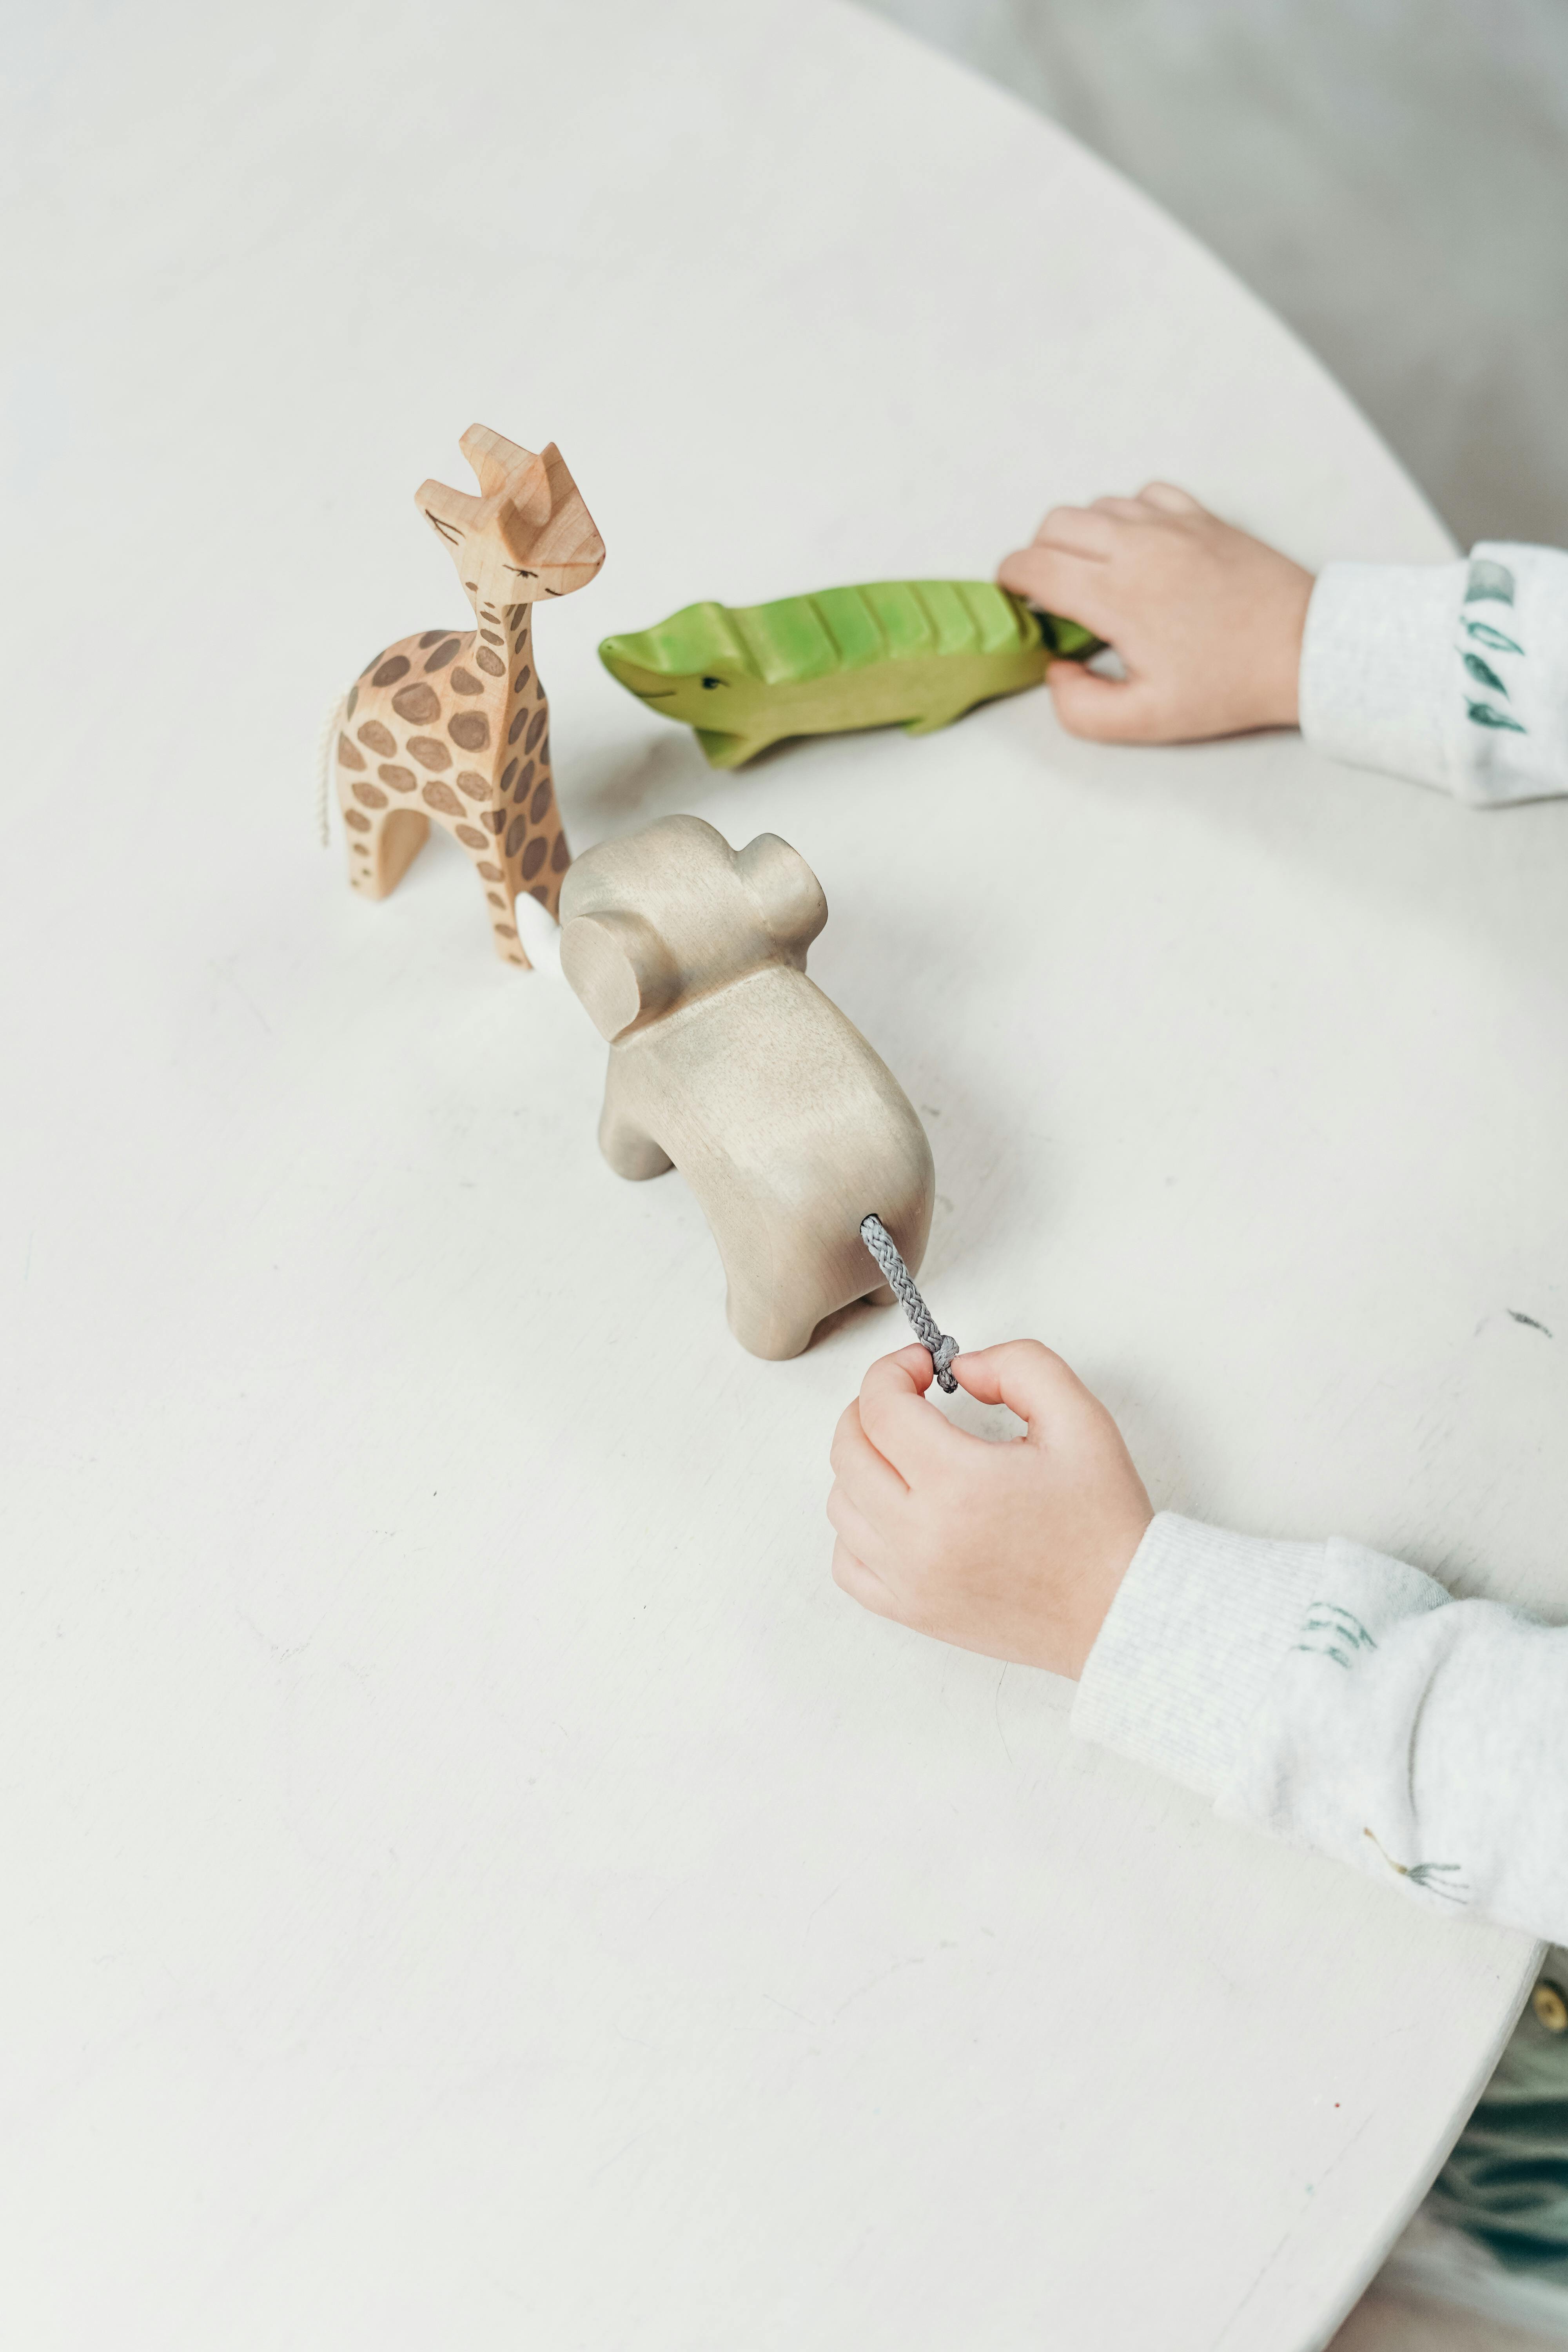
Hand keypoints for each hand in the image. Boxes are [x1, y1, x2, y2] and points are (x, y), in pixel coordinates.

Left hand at [827, 1341, 1152, 1677]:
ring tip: (907, 1452)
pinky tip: (894, 1508)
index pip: (881, 1406)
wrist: (1120, 1610)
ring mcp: (909, 1580)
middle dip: (870, 1406)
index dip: (893, 1369)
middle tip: (909, 1397)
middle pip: (848, 1449)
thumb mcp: (1080, 1418)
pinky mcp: (912, 1611)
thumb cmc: (1103, 1523)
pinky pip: (847, 1562)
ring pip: (841, 1503)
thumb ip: (1019, 1366)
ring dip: (863, 1463)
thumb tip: (962, 1369)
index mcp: (959, 1484)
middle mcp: (920, 1536)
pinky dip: (858, 1527)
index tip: (923, 1366)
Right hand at [998, 482, 1313, 743]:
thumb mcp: (1145, 721)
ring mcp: (1173, 525)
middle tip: (1051, 592)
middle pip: (1055, 524)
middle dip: (1039, 555)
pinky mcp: (1203, 518)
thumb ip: (1081, 707)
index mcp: (1116, 594)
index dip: (1010, 581)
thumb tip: (1056, 672)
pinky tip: (1138, 549)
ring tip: (1095, 574)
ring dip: (1081, 536)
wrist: (1304, 651)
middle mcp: (1138, 547)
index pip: (1033, 565)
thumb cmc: (1230, 685)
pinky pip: (1145, 495)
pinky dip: (1127, 516)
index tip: (1016, 600)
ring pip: (1098, 505)